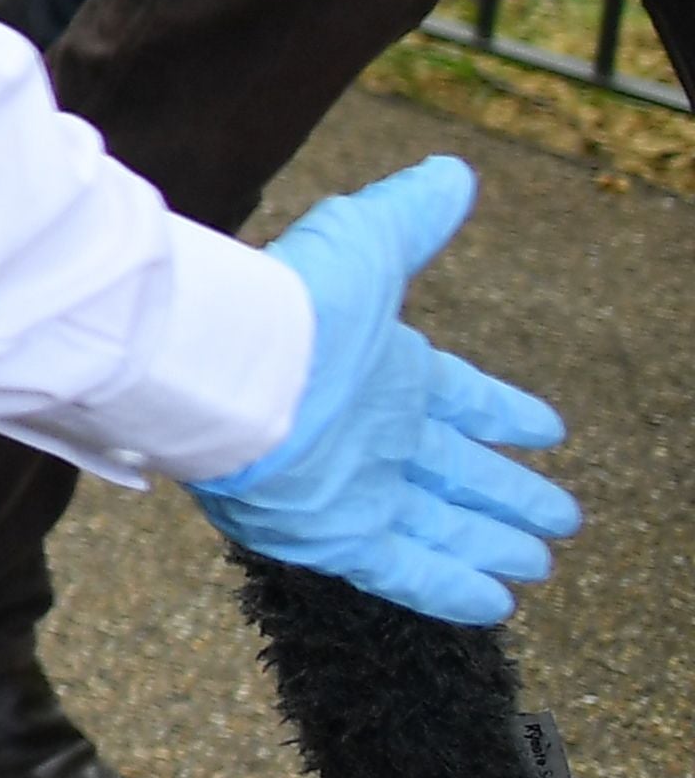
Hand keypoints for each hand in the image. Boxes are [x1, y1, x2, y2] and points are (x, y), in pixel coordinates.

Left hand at [190, 156, 581, 625]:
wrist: (219, 365)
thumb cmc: (293, 305)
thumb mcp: (366, 246)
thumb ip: (411, 218)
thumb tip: (453, 173)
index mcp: (387, 375)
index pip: (462, 401)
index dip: (504, 416)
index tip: (549, 432)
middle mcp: (375, 436)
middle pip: (457, 474)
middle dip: (505, 495)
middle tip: (558, 518)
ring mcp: (356, 488)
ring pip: (438, 526)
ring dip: (486, 544)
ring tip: (534, 563)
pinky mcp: (335, 534)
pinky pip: (404, 570)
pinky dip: (448, 587)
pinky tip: (492, 603)